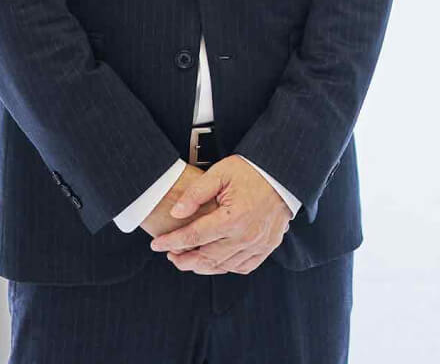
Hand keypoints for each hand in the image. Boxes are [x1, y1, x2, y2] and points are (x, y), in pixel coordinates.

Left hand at [149, 155, 289, 275]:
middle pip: (206, 258)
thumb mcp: (220, 173)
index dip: (171, 242)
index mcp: (233, 217)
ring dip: (201, 266)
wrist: (283, 174)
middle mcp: (246, 236)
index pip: (193, 237)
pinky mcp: (267, 247)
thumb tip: (176, 213)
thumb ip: (196, 193)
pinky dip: (225, 268)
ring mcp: (258, 244)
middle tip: (169, 255)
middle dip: (183, 259)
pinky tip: (215, 261)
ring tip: (187, 259)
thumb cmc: (252, 171)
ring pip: (223, 266)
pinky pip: (243, 267)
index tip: (156, 245)